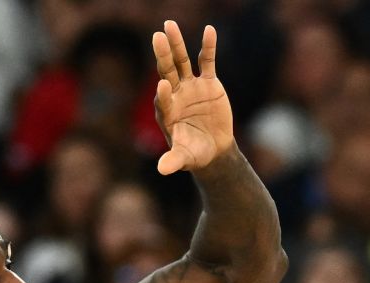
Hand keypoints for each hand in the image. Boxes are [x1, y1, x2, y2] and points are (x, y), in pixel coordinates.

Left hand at [151, 21, 232, 174]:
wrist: (212, 149)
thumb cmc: (194, 155)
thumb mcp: (184, 159)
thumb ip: (173, 161)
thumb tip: (162, 170)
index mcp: (167, 112)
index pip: (162, 100)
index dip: (162, 94)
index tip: (162, 87)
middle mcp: (175, 94)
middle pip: (166, 71)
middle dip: (162, 55)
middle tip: (157, 37)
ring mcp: (190, 86)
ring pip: (182, 61)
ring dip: (177, 44)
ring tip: (169, 25)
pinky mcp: (207, 82)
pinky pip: (206, 61)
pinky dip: (208, 46)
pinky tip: (209, 30)